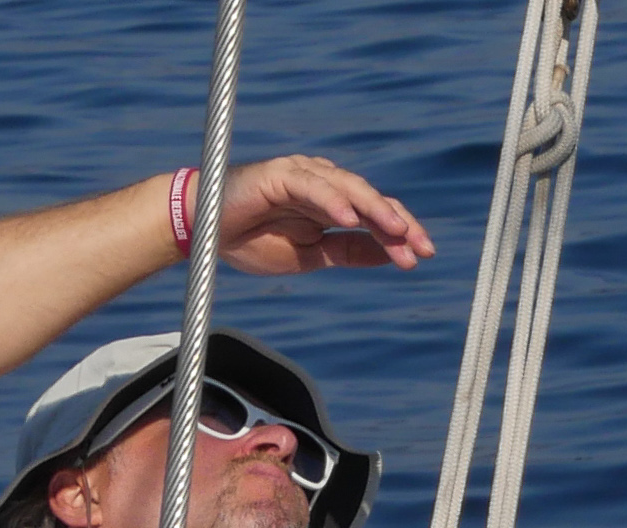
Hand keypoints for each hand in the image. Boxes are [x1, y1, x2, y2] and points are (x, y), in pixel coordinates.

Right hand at [207, 155, 436, 275]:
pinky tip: (350, 217)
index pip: (376, 215)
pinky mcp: (279, 173)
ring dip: (374, 209)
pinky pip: (312, 185)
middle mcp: (323, 185)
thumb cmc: (252, 240)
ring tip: (396, 230)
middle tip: (422, 248)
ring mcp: (303, 175)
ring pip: (348, 188)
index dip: (401, 233)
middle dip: (399, 224)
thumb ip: (349, 252)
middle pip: (371, 200)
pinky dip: (332, 200)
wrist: (203, 233)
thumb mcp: (312, 256)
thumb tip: (392, 254)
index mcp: (333, 205)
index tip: (423, 256)